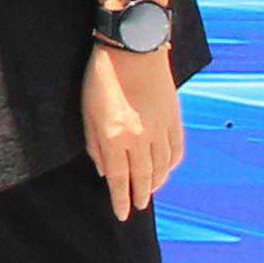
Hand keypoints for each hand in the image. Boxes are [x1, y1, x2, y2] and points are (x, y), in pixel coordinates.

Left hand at [83, 42, 182, 220]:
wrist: (133, 49)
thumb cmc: (101, 78)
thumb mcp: (87, 112)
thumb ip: (94, 145)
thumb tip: (104, 170)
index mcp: (114, 138)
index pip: (119, 179)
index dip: (121, 199)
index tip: (122, 213)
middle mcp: (140, 138)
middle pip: (143, 177)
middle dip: (140, 195)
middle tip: (138, 207)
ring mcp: (160, 129)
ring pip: (162, 167)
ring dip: (157, 183)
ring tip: (150, 191)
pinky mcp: (174, 118)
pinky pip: (176, 150)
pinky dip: (172, 164)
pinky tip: (166, 170)